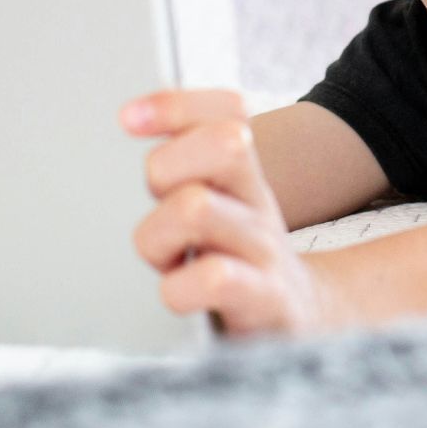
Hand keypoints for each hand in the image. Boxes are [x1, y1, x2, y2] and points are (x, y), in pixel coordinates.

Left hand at [121, 89, 335, 336]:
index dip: (177, 104)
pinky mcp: (266, 302)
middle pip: (225, 143)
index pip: (229, 111)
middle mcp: (259, 203)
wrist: (298, 323)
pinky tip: (179, 295)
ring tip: (165, 261)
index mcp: (244, 176)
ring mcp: (265, 251)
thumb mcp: (217, 208)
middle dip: (166, 168)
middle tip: (157, 208)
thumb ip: (184, 167)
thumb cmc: (236, 263)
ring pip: (196, 207)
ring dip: (158, 236)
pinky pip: (215, 278)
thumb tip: (130, 118)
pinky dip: (180, 287)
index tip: (128, 119)